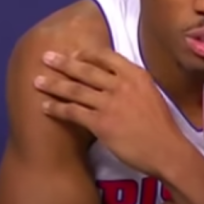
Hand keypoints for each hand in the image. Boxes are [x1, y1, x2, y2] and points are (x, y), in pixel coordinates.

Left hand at [34, 49, 187, 177]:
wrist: (166, 149)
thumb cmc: (161, 125)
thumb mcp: (152, 92)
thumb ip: (133, 83)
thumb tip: (116, 79)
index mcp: (135, 74)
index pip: (106, 56)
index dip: (86, 54)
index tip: (73, 53)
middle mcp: (120, 84)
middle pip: (85, 70)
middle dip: (62, 63)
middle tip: (46, 57)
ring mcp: (109, 103)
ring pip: (75, 90)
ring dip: (53, 84)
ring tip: (36, 80)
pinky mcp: (101, 123)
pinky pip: (73, 112)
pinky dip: (56, 108)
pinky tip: (44, 107)